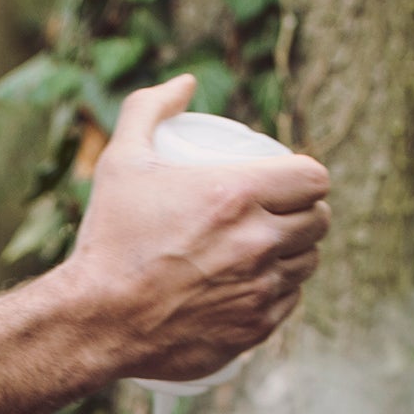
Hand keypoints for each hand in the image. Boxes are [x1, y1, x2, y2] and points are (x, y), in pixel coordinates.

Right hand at [0, 75, 332, 413]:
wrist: (94, 320)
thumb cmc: (108, 238)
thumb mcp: (121, 161)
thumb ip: (149, 109)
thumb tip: (185, 83)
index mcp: (237, 195)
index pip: (313, 178)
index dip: (308, 178)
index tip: (292, 181)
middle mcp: (259, 242)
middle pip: (319, 222)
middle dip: (308, 213)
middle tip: (285, 214)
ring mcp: (260, 290)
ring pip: (308, 265)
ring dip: (299, 253)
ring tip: (278, 249)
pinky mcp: (254, 329)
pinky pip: (289, 304)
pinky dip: (280, 293)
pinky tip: (264, 285)